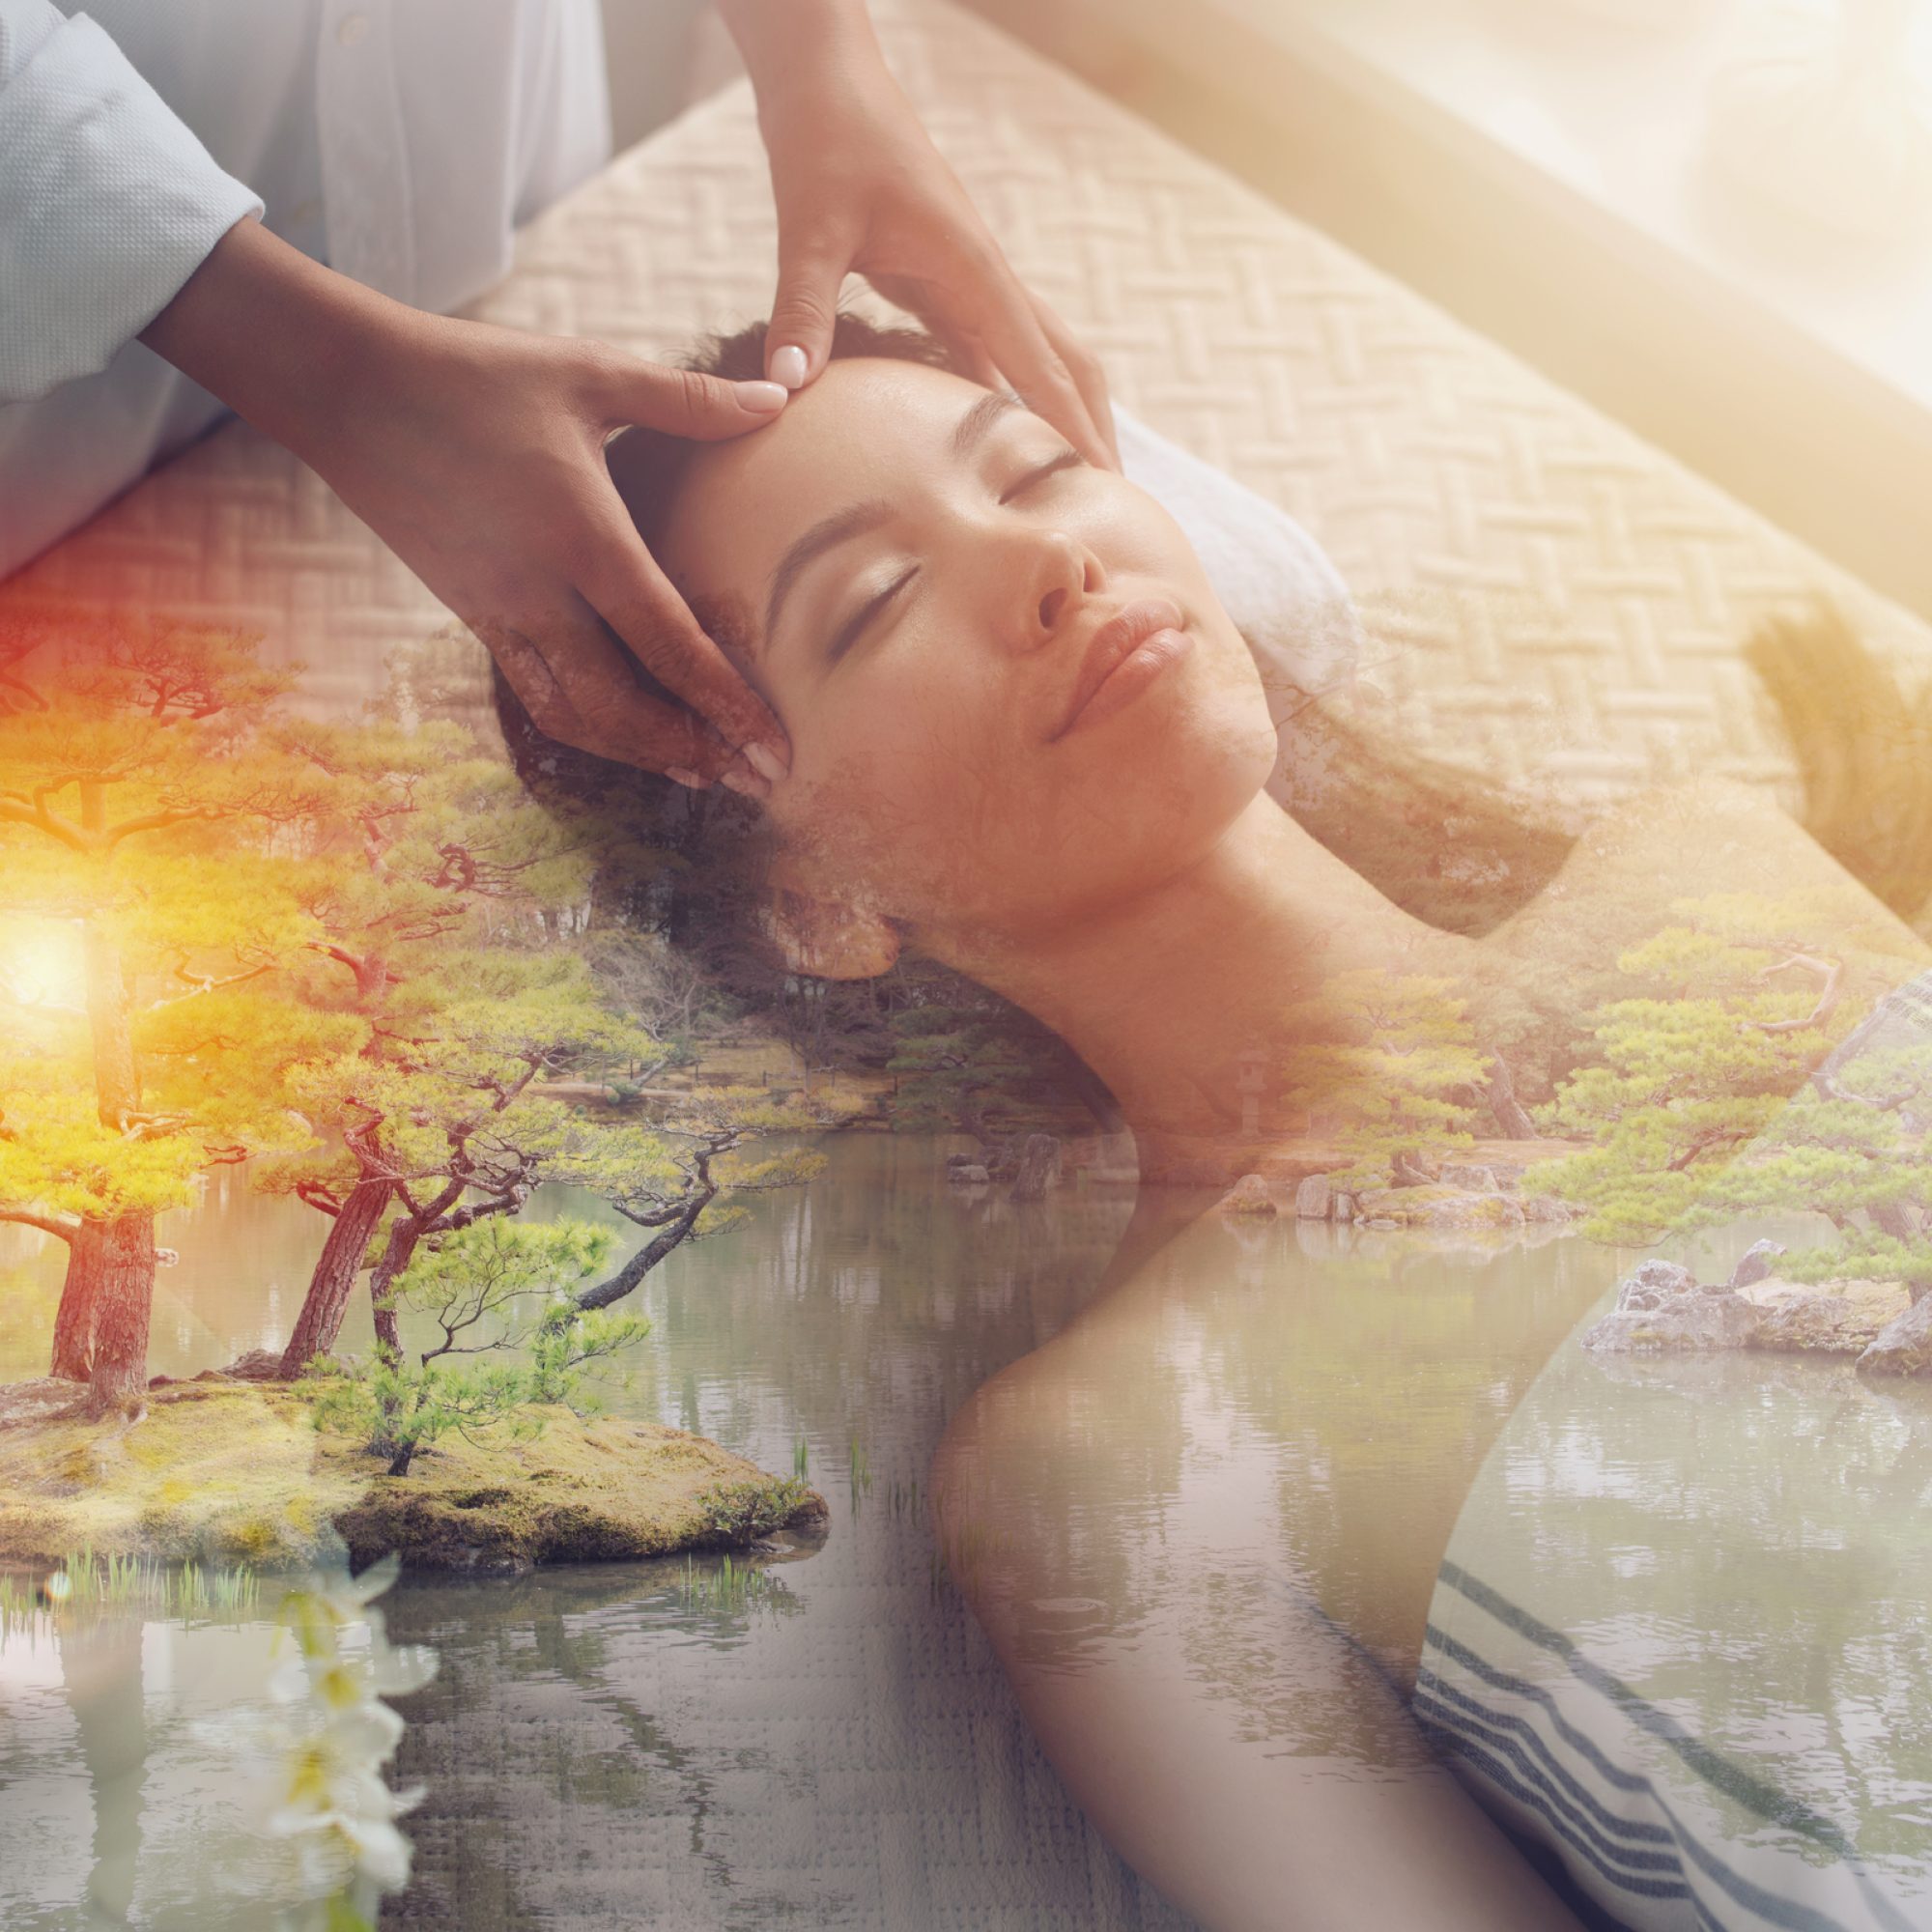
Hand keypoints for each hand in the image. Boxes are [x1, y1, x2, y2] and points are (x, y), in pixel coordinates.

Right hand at [140, 217, 790, 789]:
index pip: (667, 642)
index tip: (774, 748)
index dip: (725, 705)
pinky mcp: (471, 616)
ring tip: (700, 772)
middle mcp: (539, 591)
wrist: (345, 387)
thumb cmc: (475, 372)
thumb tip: (779, 396)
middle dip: (694, 751)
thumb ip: (690, 398)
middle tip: (756, 781)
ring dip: (640, 752)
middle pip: (623, 706)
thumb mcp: (589, 373)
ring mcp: (498, 611)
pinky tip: (627, 735)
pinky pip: (535, 694)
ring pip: (574, 716)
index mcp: (581, 535)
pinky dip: (587, 728)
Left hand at [723, 0, 1118, 468]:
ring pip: (1037, 357)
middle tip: (1112, 502)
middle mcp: (987, 278)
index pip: (1039, 364)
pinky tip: (1001, 442)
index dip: (1071, 428)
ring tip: (1070, 482)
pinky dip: (1007, 397)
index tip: (1101, 486)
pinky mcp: (945, 284)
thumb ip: (803, 308)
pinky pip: (991, 353)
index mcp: (974, 268)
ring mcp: (971, 282)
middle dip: (1092, 429)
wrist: (827, 84)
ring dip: (1061, 413)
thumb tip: (785, 387)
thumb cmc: (825, 141)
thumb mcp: (810, 228)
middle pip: (1067, 363)